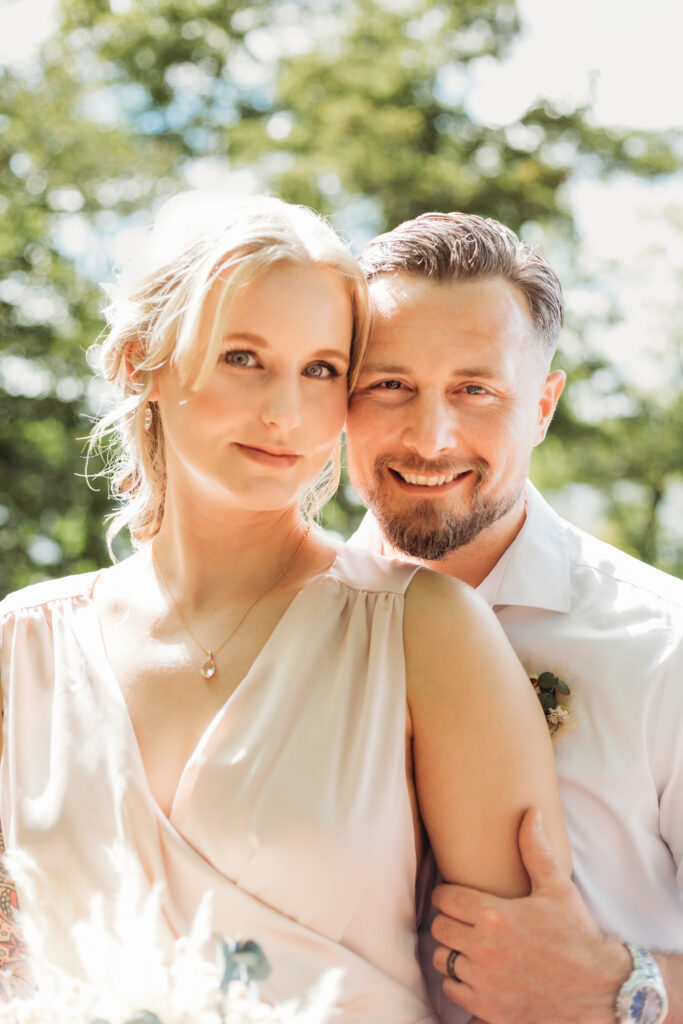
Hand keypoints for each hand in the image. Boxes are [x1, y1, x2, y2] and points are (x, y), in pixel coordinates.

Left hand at [431, 808, 631, 1023]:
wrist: (601, 991)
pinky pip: (454, 991)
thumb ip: (536, 851)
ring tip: (467, 946)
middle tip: (462, 919)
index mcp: (496, 916)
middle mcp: (485, 950)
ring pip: (443, 960)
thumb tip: (531, 814)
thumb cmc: (578, 936)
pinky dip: (459, 983)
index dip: (447, 894)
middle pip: (439, 928)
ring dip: (451, 952)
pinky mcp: (490, 1010)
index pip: (446, 898)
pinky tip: (475, 974)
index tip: (455, 895)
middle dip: (448, 920)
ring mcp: (486, 983)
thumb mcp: (558, 889)